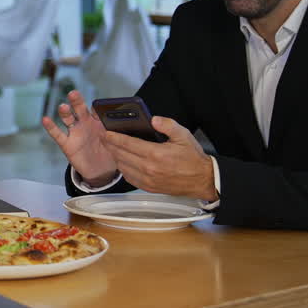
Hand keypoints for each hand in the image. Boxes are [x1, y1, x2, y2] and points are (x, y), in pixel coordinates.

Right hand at [41, 90, 117, 185]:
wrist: (102, 171)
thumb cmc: (112, 151)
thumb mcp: (119, 141)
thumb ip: (121, 132)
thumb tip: (135, 124)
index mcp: (99, 120)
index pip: (97, 109)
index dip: (98, 107)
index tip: (101, 106)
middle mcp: (85, 123)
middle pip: (80, 109)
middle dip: (77, 101)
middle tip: (74, 94)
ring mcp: (75, 132)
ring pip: (68, 119)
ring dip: (65, 112)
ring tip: (63, 107)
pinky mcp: (67, 144)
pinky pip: (58, 134)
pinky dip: (51, 127)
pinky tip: (45, 119)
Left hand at [101, 116, 216, 199]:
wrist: (203, 180)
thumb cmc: (193, 158)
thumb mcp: (183, 135)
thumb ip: (167, 125)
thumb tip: (153, 119)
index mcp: (155, 154)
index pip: (127, 144)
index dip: (114, 137)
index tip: (106, 132)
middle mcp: (149, 168)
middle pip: (121, 155)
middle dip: (111, 145)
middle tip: (105, 138)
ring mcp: (148, 180)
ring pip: (123, 167)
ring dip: (116, 157)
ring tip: (112, 148)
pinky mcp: (149, 188)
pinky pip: (129, 178)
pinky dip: (123, 169)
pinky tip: (123, 162)